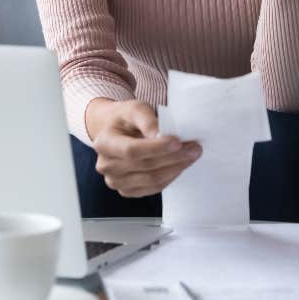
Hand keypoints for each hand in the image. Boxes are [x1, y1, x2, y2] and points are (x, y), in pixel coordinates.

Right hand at [87, 99, 201, 197]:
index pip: (132, 150)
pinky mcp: (127, 190)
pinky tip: (179, 165)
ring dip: (176, 168)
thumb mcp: (135, 109)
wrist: (115, 130)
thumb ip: (147, 119)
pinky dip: (170, 177)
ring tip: (191, 155)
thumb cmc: (125, 119)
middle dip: (173, 158)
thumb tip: (161, 135)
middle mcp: (106, 165)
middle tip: (194, 148)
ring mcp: (115, 181)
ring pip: (151, 181)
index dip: (157, 148)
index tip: (178, 142)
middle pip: (145, 166)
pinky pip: (153, 189)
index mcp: (104, 143)